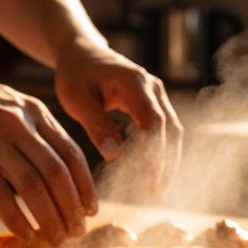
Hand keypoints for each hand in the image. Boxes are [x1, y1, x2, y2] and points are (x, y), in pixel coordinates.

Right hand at [0, 59, 96, 245]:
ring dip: (49, 217)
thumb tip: (59, 177)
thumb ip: (36, 134)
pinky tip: (25, 235)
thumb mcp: (13, 108)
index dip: (85, 187)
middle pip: (56, 173)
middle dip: (71, 208)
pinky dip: (15, 217)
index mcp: (36, 113)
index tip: (91, 212)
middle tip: (77, 233)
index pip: (72, 154)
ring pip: (32, 185)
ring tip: (56, 239)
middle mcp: (19, 124)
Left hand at [53, 40, 182, 198]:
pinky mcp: (154, 102)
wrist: (81, 53)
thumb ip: (96, 125)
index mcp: (135, 84)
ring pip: (172, 131)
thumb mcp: (77, 99)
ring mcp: (157, 94)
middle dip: (166, 164)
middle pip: (170, 129)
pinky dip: (162, 152)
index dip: (154, 155)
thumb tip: (115, 155)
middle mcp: (153, 87)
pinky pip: (165, 129)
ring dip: (167, 161)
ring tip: (156, 190)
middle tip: (156, 194)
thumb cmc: (75, 75)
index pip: (154, 123)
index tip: (148, 182)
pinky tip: (152, 174)